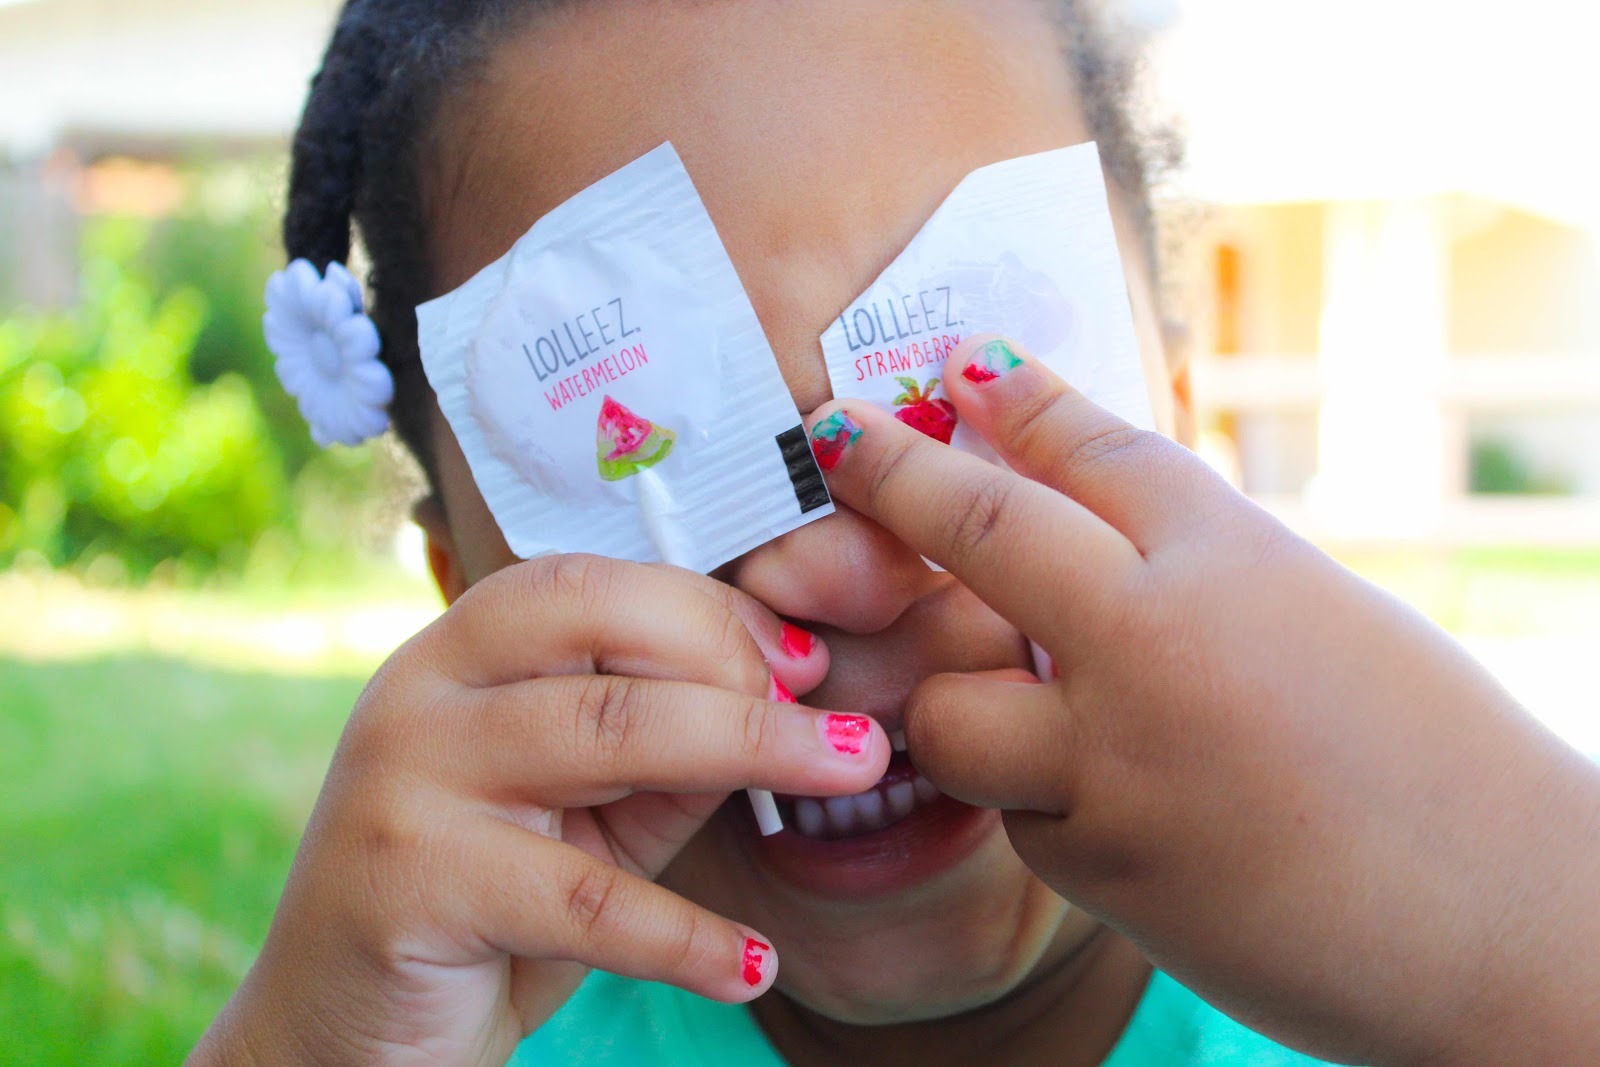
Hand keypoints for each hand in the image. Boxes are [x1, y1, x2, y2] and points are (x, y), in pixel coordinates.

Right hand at [189, 556, 888, 1066]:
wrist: (344, 1031)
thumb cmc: (490, 905)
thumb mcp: (587, 814)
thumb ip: (666, 751)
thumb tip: (790, 689)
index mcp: (462, 652)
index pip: (594, 586)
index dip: (712, 610)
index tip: (808, 661)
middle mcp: (420, 691)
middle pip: (599, 629)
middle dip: (742, 666)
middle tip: (850, 726)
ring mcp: (403, 780)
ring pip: (600, 735)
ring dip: (748, 748)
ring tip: (853, 772)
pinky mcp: (407, 884)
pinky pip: (578, 899)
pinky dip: (682, 937)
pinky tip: (753, 964)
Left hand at [806, 336, 1599, 1065]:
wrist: (1505, 927)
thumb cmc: (1430, 754)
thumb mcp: (1317, 615)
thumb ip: (1188, 569)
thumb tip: (1073, 519)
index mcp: (1234, 559)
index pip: (1097, 451)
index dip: (1019, 400)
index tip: (962, 365)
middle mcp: (1158, 645)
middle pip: (981, 531)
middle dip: (891, 472)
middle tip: (835, 436)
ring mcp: (1116, 765)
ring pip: (952, 711)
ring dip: (953, 700)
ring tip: (1009, 706)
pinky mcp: (1100, 871)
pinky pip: (1016, 815)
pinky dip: (1036, 800)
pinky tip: (1112, 809)